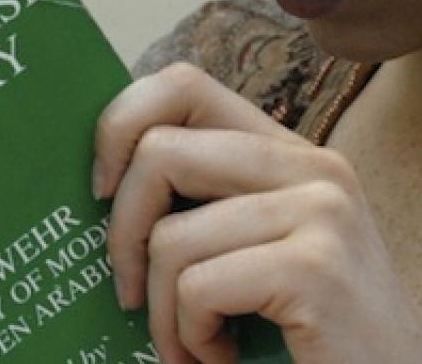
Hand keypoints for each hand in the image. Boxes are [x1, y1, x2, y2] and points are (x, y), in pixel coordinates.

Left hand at [94, 63, 421, 362]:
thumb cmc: (311, 339)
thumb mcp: (258, 251)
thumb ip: (207, 205)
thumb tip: (99, 180)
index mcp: (292, 154)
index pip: (183, 86)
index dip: (120, 127)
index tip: (102, 191)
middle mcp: (314, 168)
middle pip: (159, 150)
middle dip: (121, 232)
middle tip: (130, 292)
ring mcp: (321, 213)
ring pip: (171, 237)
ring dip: (162, 312)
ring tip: (191, 347)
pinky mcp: (316, 269)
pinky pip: (198, 288)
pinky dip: (191, 337)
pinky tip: (221, 359)